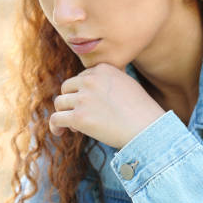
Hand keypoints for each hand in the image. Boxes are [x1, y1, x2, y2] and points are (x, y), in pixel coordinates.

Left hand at [50, 63, 165, 149]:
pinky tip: (59, 133)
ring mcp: (83, 98)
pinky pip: (56, 118)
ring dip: (65, 113)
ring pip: (59, 103)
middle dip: (71, 101)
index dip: (83, 92)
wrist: (148, 130)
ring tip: (76, 126)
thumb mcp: (125, 84)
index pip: (81, 78)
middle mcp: (90, 80)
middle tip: (82, 115)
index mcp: (102, 69)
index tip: (91, 105)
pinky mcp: (79, 117)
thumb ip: (106, 81)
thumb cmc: (141, 111)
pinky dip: (54, 126)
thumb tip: (85, 88)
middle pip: (66, 88)